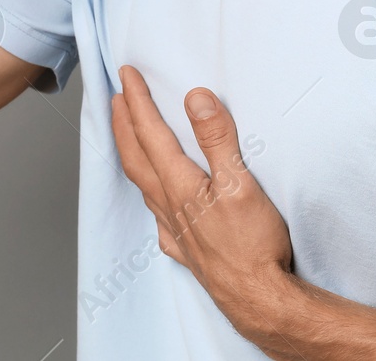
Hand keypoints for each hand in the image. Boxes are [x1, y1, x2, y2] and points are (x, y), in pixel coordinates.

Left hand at [111, 65, 293, 324]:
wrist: (259, 300)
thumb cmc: (254, 246)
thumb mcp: (241, 183)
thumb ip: (217, 139)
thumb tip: (195, 97)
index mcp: (181, 184)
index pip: (150, 133)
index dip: (137, 101)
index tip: (126, 75)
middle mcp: (170, 206)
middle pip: (136, 157)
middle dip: (123, 122)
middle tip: (116, 97)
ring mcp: (176, 230)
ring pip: (143, 185)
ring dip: (132, 154)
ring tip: (128, 137)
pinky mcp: (188, 250)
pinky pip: (158, 218)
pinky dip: (151, 198)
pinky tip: (157, 203)